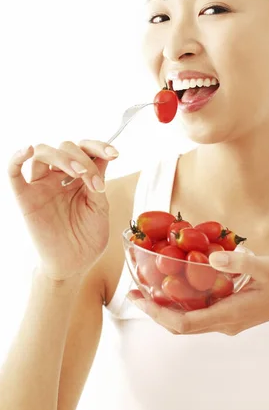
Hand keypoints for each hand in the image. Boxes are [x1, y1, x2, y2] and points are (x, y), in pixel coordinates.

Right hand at [7, 140, 118, 280]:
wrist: (74, 264)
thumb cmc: (87, 237)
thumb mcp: (100, 207)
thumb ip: (97, 182)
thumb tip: (99, 158)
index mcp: (80, 177)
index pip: (86, 149)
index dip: (99, 146)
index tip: (114, 153)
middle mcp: (59, 176)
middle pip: (66, 147)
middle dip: (83, 158)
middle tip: (93, 180)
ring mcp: (41, 185)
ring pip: (43, 152)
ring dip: (63, 157)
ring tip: (79, 173)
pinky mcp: (25, 198)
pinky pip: (13, 172)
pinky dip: (16, 158)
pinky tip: (26, 150)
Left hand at [128, 248, 268, 334]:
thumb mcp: (268, 267)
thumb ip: (240, 263)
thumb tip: (212, 258)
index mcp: (229, 314)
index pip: (183, 323)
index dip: (157, 313)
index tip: (138, 298)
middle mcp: (224, 322)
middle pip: (180, 325)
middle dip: (154, 311)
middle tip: (134, 292)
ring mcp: (228, 321)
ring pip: (188, 320)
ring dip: (166, 307)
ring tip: (148, 287)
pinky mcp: (232, 314)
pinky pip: (200, 312)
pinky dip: (183, 301)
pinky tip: (178, 281)